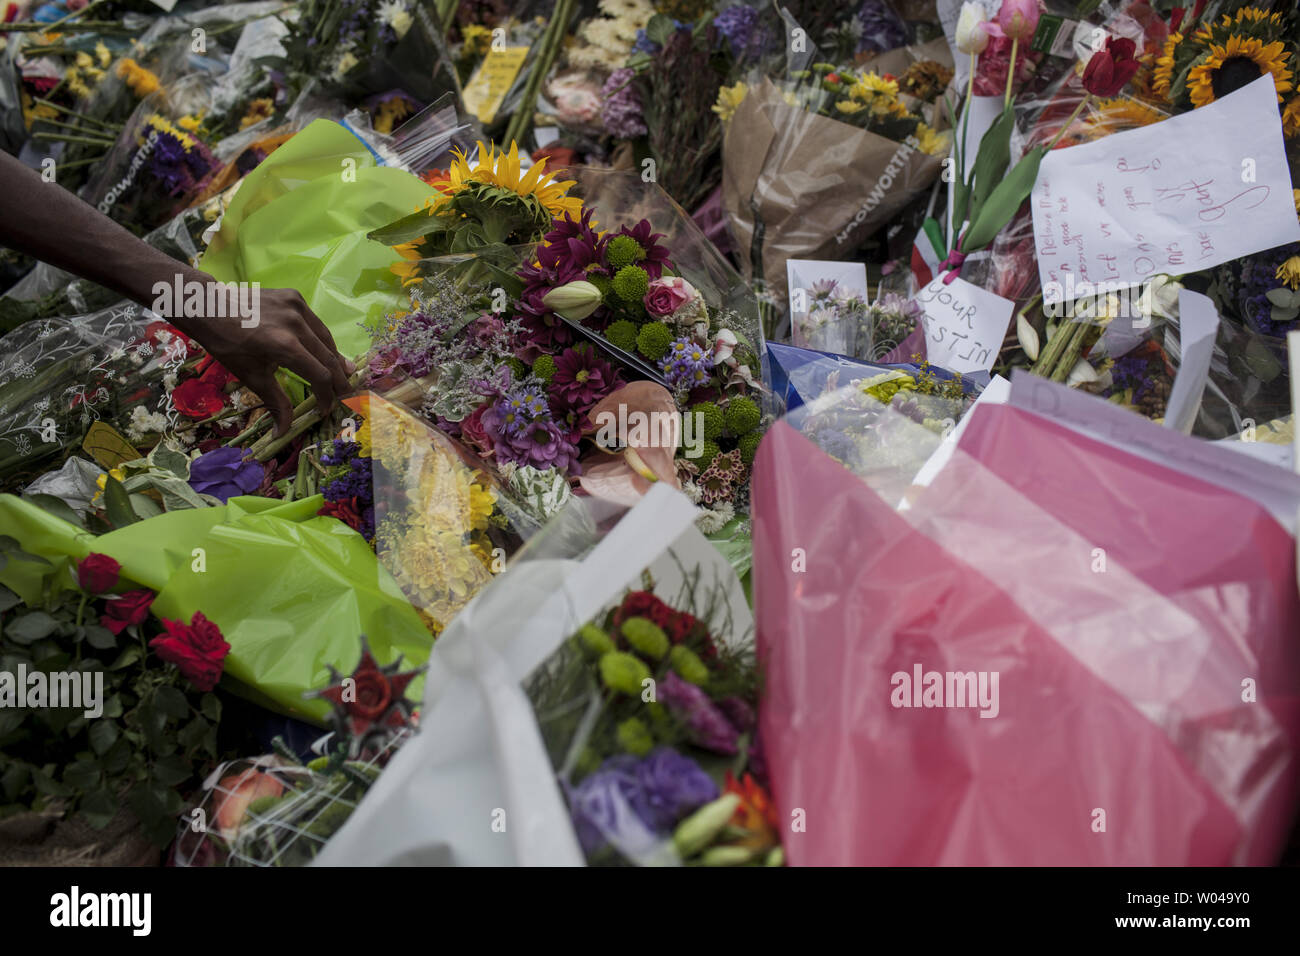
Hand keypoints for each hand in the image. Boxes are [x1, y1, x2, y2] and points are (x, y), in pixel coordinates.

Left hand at [170, 281, 353, 435]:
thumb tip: (283, 433)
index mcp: (285, 346)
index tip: (325, 409)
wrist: (209, 307)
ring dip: (334, 358)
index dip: (327, 396)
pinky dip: (321, 339)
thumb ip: (276, 403)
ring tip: (343, 374)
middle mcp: (296, 324)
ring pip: (326, 338)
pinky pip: (315, 323)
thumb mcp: (251, 376)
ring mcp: (297, 307)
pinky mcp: (295, 296)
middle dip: (339, 380)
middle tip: (346, 395)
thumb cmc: (227, 345)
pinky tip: (323, 350)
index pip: (320, 376)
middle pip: (329, 357)